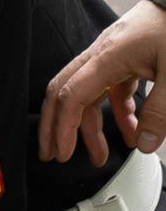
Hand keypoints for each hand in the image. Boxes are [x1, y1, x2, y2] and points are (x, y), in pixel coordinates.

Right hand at [38, 0, 165, 167]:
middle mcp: (101, 55)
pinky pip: (109, 88)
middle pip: (64, 93)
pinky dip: (115, 112)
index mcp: (107, 58)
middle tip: (55, 155)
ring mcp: (110, 55)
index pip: (71, 97)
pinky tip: (131, 128)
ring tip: (102, 153)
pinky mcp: (123, 57)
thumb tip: (144, 144)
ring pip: (87, 93)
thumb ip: (160, 112)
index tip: (63, 154)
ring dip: (90, 125)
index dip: (63, 129)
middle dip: (56, 127)